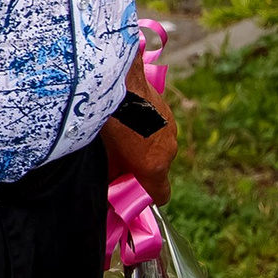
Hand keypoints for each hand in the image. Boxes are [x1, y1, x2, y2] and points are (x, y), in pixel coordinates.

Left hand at [103, 50, 176, 203]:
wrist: (120, 82)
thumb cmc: (109, 122)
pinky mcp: (167, 111)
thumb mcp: (106, 154)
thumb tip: (111, 183)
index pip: (162, 194)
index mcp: (154, 166)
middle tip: (119, 156)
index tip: (135, 190)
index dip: (149, 195)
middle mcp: (168, 150)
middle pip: (157, 167)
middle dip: (141, 165)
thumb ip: (112, 174)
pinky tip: (129, 115)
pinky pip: (158, 127)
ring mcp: (171, 130)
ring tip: (122, 131)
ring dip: (145, 143)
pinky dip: (148, 126)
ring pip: (159, 145)